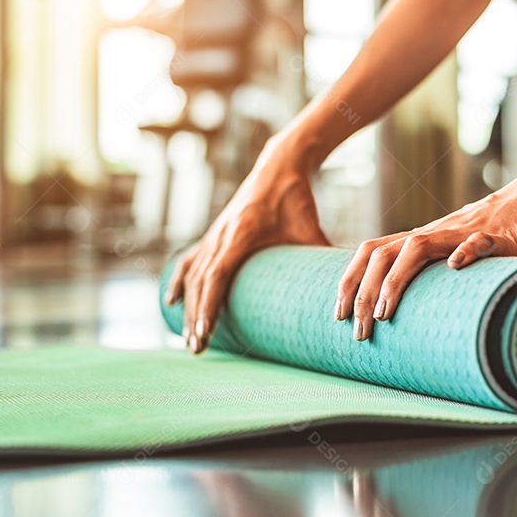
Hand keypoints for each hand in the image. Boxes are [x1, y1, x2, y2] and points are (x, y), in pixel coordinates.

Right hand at [165, 144, 329, 352]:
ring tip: (190, 339)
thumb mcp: (310, 229)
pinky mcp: (214, 234)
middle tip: (198, 348)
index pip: (217, 274)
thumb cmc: (295, 199)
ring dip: (189, 307)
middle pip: (200, 282)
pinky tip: (172, 302)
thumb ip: (323, 256)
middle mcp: (221, 234)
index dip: (209, 305)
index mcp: (241, 233)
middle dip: (197, 317)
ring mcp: (214, 234)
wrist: (278, 167)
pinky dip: (180, 281)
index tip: (205, 332)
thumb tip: (344, 288)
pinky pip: (190, 260)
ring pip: (193, 275)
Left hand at [335, 161, 516, 340]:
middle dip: (363, 292)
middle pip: (384, 252)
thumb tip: (431, 313)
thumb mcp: (471, 252)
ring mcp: (470, 230)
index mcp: (430, 237)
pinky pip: (481, 241)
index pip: (374, 251)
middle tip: (358, 331)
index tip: (338, 315)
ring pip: (418, 247)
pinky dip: (465, 253)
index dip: (351, 281)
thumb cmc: (513, 228)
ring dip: (396, 280)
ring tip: (386, 313)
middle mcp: (441, 231)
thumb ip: (450, 273)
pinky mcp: (504, 235)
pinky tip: (455, 267)